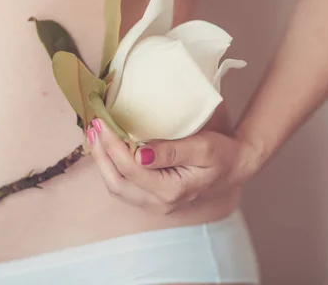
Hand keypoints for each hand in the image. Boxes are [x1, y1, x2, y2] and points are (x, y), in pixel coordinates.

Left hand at [87, 119, 259, 214]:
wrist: (234, 169)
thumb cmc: (221, 154)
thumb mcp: (202, 148)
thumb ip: (172, 151)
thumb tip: (139, 153)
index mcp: (170, 191)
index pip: (130, 169)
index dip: (112, 145)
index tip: (102, 122)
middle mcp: (158, 203)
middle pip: (116, 183)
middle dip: (100, 154)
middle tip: (93, 127)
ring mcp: (154, 204)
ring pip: (116, 187)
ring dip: (102, 161)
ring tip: (95, 136)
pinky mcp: (151, 199)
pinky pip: (123, 186)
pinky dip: (111, 167)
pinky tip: (107, 149)